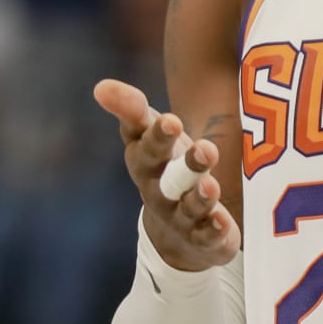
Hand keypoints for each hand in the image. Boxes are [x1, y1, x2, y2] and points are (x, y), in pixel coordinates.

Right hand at [95, 78, 239, 271]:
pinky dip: (213, 229)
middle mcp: (160, 188)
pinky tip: (222, 221)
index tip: (171, 120)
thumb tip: (100, 86)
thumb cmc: (164, 165)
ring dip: (200, 196)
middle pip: (168, 177)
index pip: (145, 142)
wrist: (176, 233)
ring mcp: (180, 215)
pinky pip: (206, 235)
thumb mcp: (150, 133)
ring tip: (211, 185)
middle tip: (203, 149)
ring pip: (189, 206)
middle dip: (184, 164)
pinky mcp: (202, 237)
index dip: (156, 132)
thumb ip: (133, 109)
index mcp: (146, 159)